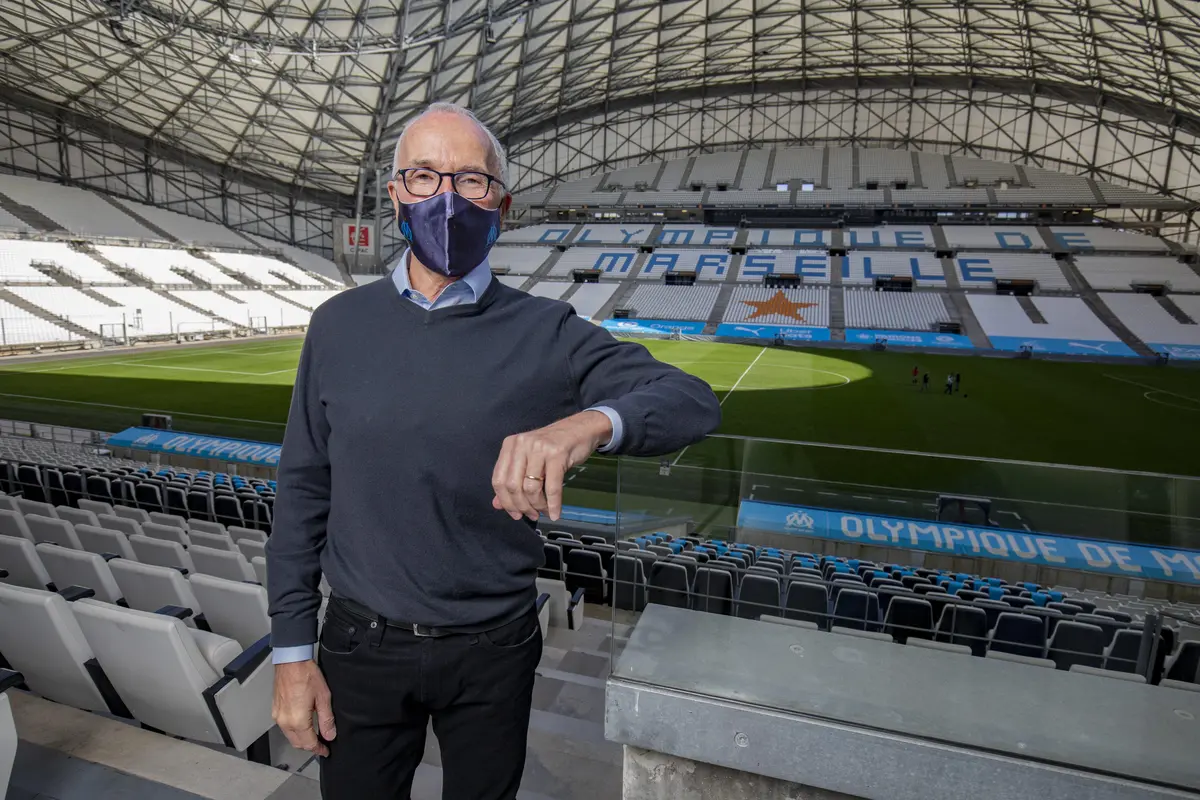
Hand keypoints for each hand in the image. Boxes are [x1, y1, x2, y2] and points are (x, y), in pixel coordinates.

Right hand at [273, 660, 334, 756]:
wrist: (291, 661)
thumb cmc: (307, 674)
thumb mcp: (323, 697)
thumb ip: (326, 719)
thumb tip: (329, 735)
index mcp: (297, 720)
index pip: (308, 743)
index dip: (318, 749)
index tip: (325, 751)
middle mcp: (284, 721)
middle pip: (298, 743)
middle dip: (310, 746)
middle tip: (321, 745)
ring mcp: (278, 716)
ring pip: (290, 736)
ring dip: (301, 739)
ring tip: (314, 736)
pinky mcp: (275, 710)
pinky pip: (284, 727)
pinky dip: (294, 731)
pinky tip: (303, 726)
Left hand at [491, 410, 611, 521]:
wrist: (581, 429)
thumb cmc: (554, 446)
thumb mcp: (529, 459)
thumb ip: (512, 480)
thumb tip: (497, 505)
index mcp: (510, 445)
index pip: (498, 480)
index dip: (505, 502)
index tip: (515, 514)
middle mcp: (521, 444)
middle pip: (513, 486)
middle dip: (522, 506)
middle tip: (532, 515)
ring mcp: (539, 448)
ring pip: (530, 488)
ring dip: (538, 506)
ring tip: (544, 511)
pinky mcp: (557, 454)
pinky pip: (552, 487)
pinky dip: (553, 504)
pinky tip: (555, 513)